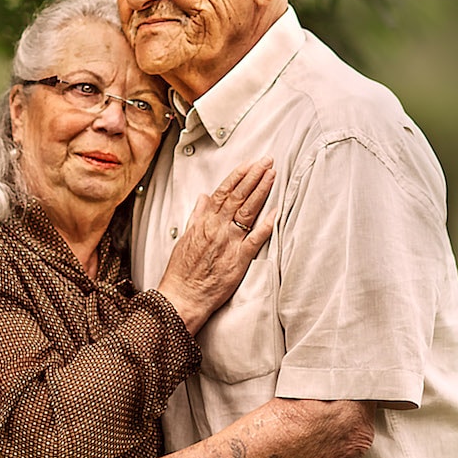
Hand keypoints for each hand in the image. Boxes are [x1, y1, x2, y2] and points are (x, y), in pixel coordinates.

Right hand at [157, 158, 274, 332]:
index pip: (224, 192)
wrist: (182, 296)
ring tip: (272, 175)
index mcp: (204, 222)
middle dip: (254, 176)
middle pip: (238, 196)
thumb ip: (197, 216)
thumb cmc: (182, 271)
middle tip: (267, 161)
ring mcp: (229, 243)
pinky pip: (255, 239)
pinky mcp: (239, 260)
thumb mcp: (185, 237)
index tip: (249, 164)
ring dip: (261, 191)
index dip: (238, 176)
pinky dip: (266, 225)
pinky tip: (276, 212)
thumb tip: (203, 198)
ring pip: (247, 211)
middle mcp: (217, 228)